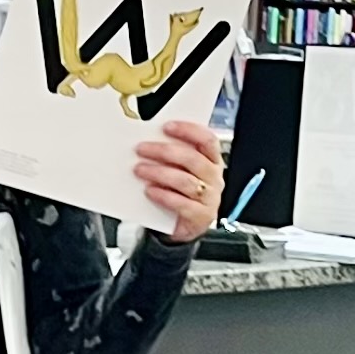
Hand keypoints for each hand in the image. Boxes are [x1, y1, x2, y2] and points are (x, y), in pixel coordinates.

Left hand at [134, 117, 223, 241]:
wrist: (184, 226)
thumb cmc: (181, 193)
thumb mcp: (180, 171)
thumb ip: (173, 157)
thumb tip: (150, 140)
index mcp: (212, 161)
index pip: (207, 140)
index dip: (188, 131)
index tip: (166, 127)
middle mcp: (215, 178)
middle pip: (193, 159)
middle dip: (164, 151)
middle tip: (141, 149)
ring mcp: (210, 198)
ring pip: (185, 181)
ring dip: (159, 173)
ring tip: (139, 169)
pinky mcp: (201, 216)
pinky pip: (182, 204)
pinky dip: (163, 196)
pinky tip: (149, 190)